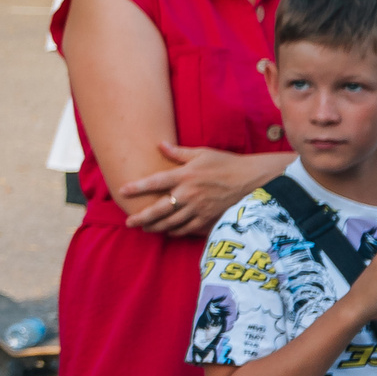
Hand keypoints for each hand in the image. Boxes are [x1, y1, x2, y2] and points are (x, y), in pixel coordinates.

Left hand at [117, 144, 272, 236]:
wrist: (253, 180)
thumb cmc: (227, 163)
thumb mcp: (202, 153)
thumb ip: (178, 152)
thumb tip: (160, 144)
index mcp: (185, 176)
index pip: (155, 182)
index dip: (137, 187)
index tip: (122, 190)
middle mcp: (189, 194)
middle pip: (159, 210)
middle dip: (142, 218)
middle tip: (129, 222)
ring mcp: (198, 209)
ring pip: (171, 223)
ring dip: (156, 227)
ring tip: (146, 228)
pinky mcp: (208, 219)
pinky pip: (188, 229)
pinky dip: (176, 232)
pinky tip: (168, 232)